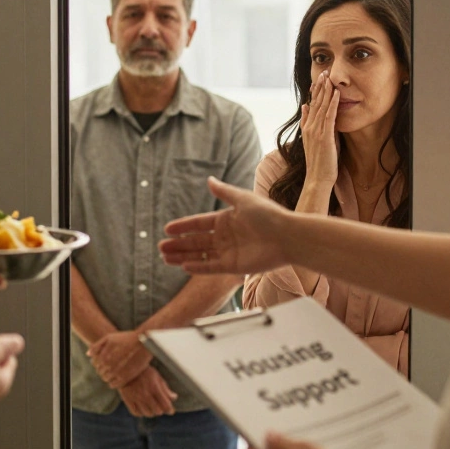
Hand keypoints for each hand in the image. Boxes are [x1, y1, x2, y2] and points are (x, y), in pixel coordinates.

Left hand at [88, 331, 151, 388]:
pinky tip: (119, 376)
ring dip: (108, 376)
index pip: (95, 364)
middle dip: (103, 369)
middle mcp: (108, 365)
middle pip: (100, 372)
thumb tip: (88, 355)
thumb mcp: (109, 338)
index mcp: (102, 356)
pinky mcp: (125, 378)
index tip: (106, 360)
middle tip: (112, 365)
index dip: (99, 362)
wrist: (144, 343)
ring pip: (106, 379)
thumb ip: (96, 346)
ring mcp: (116, 373)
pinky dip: (114, 382)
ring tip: (116, 370)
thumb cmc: (126, 338)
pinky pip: (113, 385)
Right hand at [118, 366, 176, 417]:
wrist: (125, 367)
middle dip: (161, 410)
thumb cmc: (144, 371)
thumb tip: (174, 398)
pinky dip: (141, 413)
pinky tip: (142, 408)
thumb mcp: (157, 376)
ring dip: (151, 412)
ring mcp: (136, 398)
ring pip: (147, 413)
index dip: (170, 410)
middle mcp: (145, 394)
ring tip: (151, 407)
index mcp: (154, 387)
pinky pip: (136, 413)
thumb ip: (165, 388)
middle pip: (157, 411)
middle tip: (160, 407)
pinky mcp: (127, 400)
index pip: (165, 405)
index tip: (170, 410)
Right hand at [159, 177, 292, 274]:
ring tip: (166, 258)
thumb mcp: (243, 199)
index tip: (167, 229)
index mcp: (227, 220)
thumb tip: (209, 180)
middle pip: (197, 241)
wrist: (288, 236)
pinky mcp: (234, 267)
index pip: (199, 224)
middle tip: (161, 247)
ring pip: (201, 255)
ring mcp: (229, 252)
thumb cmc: (268, 215)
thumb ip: (224, 192)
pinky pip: (212, 267)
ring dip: (183, 256)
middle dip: (179, 244)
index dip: (183, 226)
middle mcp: (226, 237)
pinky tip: (184, 267)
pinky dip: (198, 267)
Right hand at [301, 70, 340, 188]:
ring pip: (321, 106)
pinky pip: (329, 116)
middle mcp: (309, 127)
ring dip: (325, 91)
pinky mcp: (324, 136)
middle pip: (315, 102)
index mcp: (307, 127)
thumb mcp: (312, 139)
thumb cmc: (319, 161)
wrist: (317, 177)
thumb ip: (309, 122)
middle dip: (320, 86)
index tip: (319, 78)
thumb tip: (306, 107)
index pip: (311, 105)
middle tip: (324, 71)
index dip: (315, 91)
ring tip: (328, 77)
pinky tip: (336, 93)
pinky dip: (332, 104)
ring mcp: (316, 131)